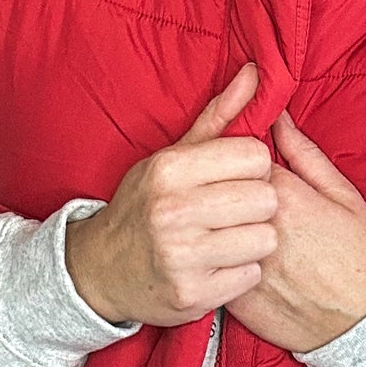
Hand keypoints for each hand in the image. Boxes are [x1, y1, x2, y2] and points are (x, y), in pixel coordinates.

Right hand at [64, 64, 278, 326]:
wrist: (99, 269)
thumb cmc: (146, 205)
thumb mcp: (172, 157)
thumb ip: (219, 116)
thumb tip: (258, 71)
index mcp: (169, 169)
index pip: (255, 156)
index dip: (253, 168)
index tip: (235, 178)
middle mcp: (172, 211)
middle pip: (266, 198)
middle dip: (257, 205)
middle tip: (234, 211)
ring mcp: (181, 256)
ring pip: (265, 239)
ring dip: (253, 240)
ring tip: (228, 238)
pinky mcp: (191, 295)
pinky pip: (250, 275)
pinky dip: (241, 272)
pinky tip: (219, 264)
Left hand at [226, 110, 365, 353]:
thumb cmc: (362, 256)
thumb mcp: (345, 196)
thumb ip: (305, 155)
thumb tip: (277, 119)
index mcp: (286, 199)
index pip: (241, 159)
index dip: (245, 160)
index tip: (253, 165)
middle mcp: (259, 231)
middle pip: (221, 192)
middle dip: (228, 189)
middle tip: (245, 199)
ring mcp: (245, 267)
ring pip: (213, 231)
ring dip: (220, 225)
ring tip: (240, 231)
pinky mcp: (236, 299)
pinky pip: (213, 268)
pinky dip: (220, 260)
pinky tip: (238, 261)